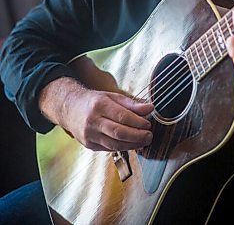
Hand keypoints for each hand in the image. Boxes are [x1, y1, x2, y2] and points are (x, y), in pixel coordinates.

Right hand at [39, 78, 153, 151]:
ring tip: (143, 141)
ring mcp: (89, 135)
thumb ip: (131, 104)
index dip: (138, 122)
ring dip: (132, 145)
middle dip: (137, 136)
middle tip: (149, 135)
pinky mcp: (89, 145)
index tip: (148, 124)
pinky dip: (123, 147)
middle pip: (119, 132)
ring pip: (114, 144)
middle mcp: (92, 121)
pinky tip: (131, 144)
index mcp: (99, 105)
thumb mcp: (112, 96)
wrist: (70, 108)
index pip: (122, 116)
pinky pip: (109, 149)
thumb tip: (149, 108)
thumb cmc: (93, 101)